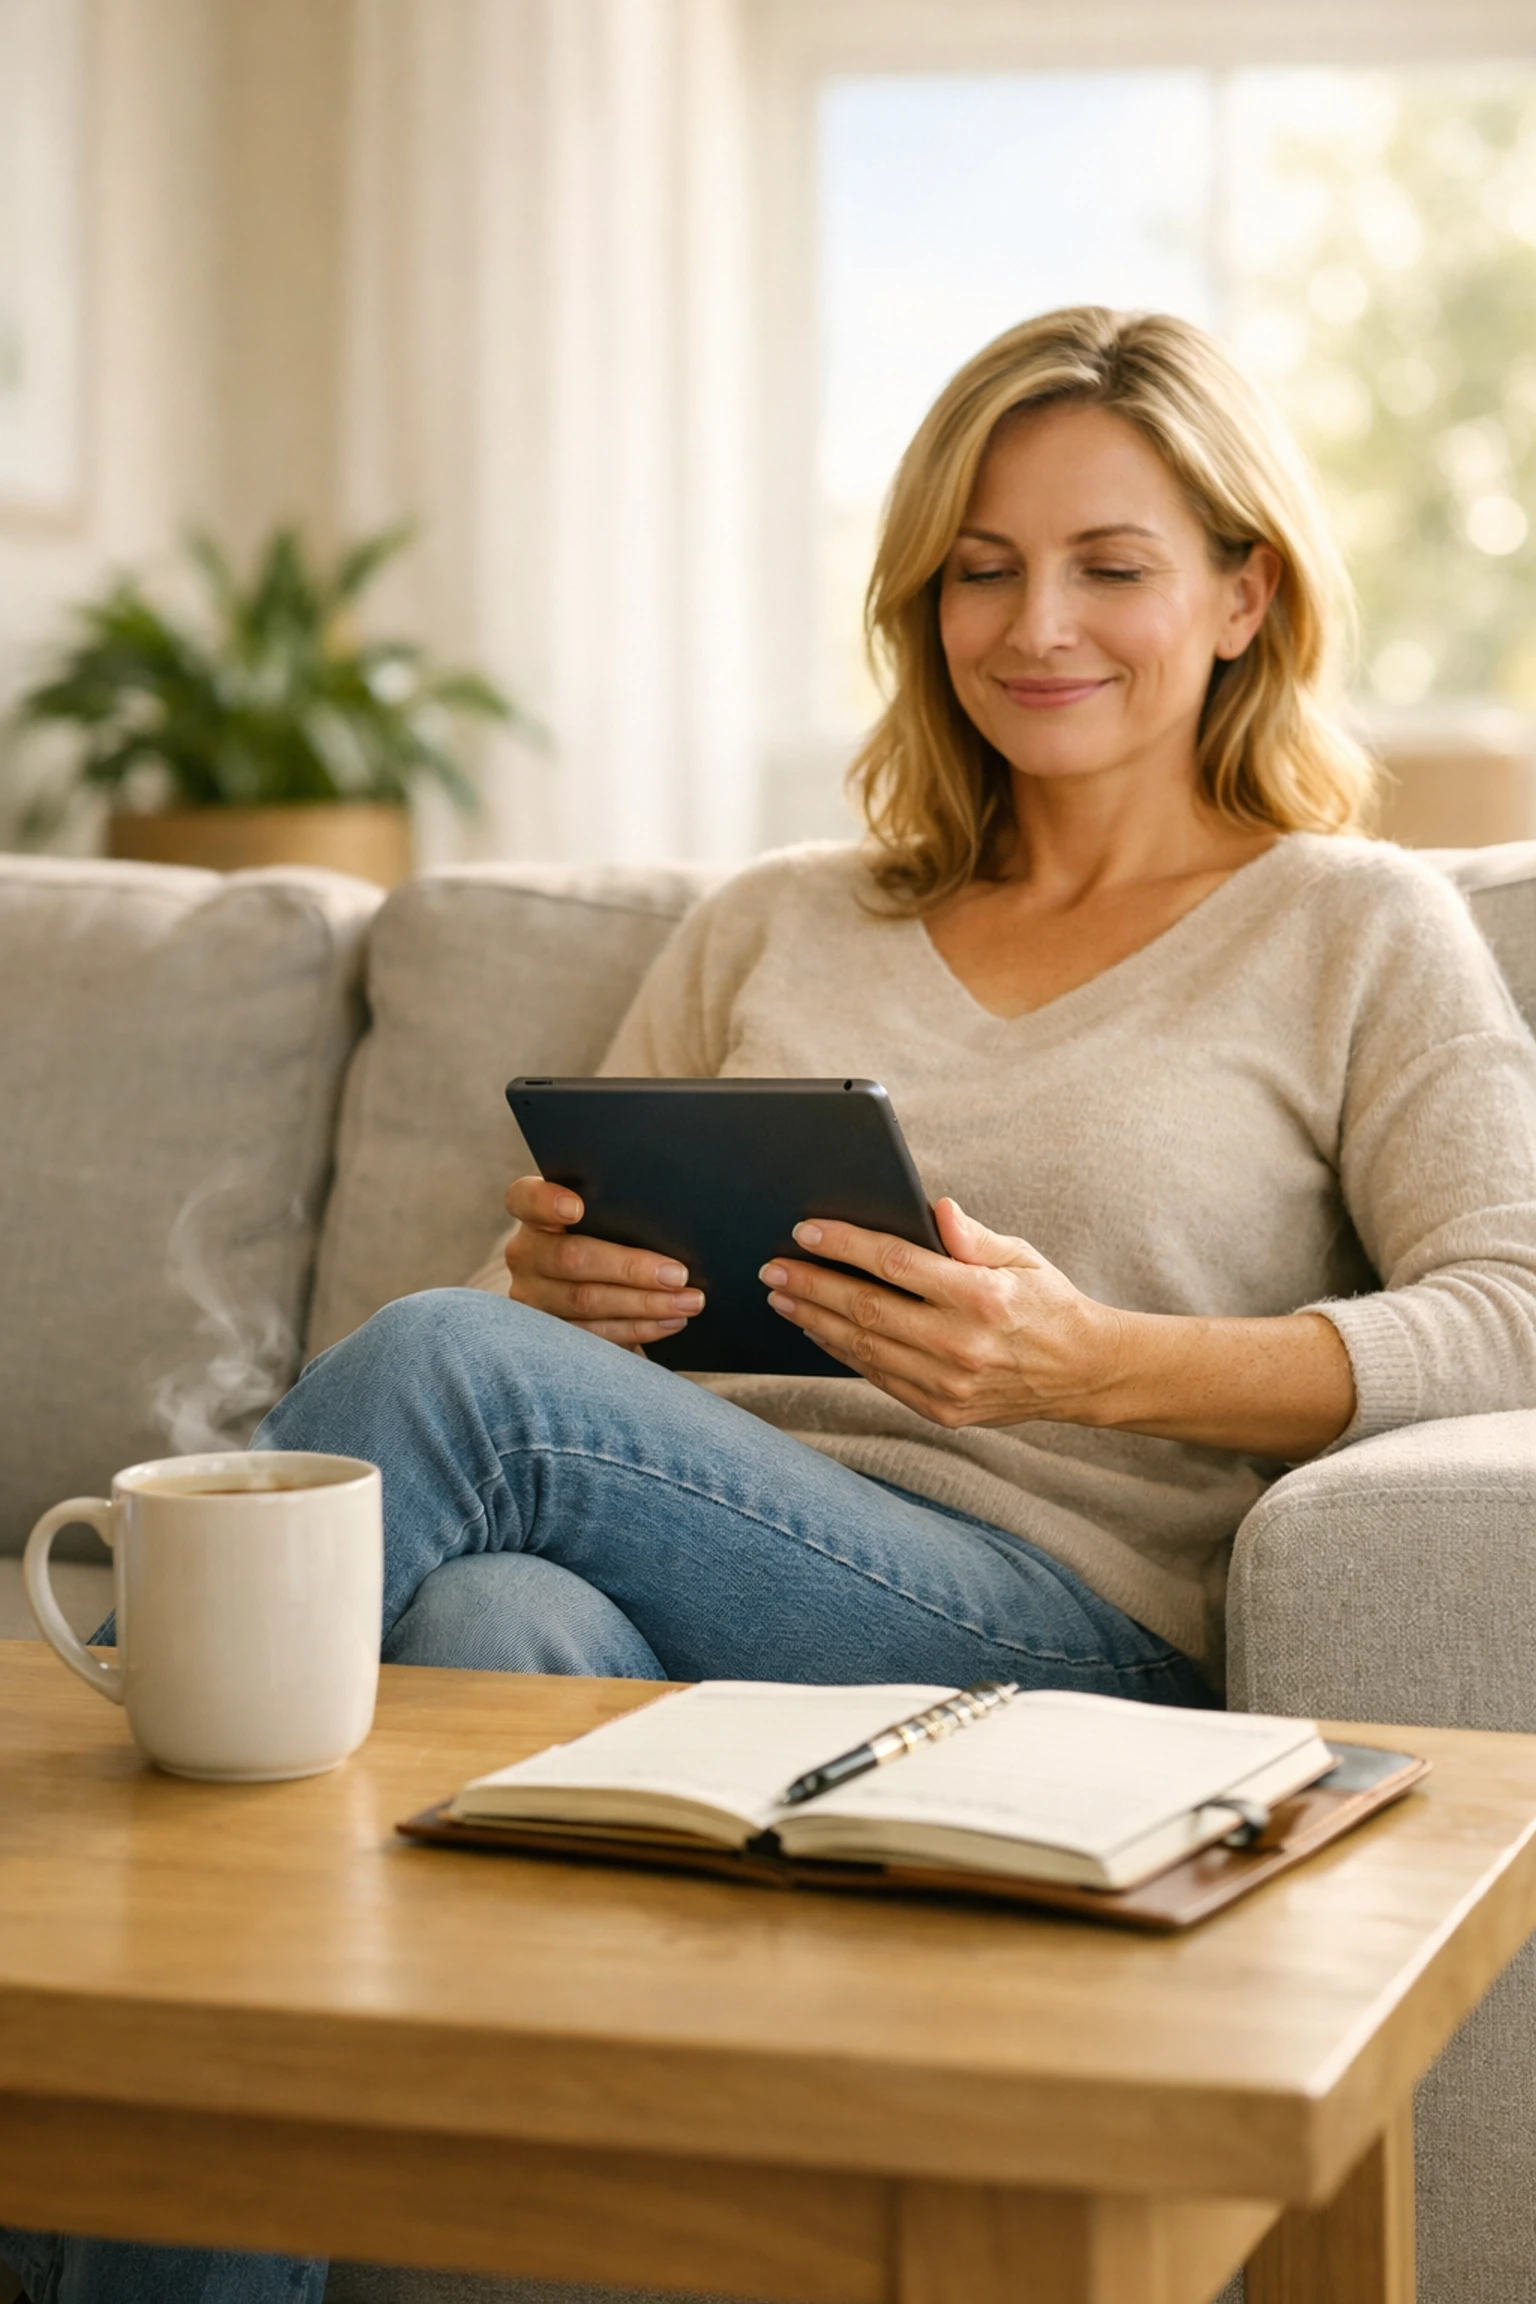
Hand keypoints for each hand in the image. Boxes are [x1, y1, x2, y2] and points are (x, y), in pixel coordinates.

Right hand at [503, 1176, 704, 1350]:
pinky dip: (638, 1328)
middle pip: (571, 1258)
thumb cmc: (603, 1234)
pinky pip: (594, 1334)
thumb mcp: (601, 1216)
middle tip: (677, 1274)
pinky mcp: (550, 1333)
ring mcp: (532, 1296)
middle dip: (630, 1268)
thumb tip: (669, 1223)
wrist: (585, 1278)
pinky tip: (669, 1321)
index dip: (547, 1202)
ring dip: (644, 1304)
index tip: (577, 1208)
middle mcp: (525, 1254)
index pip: (526, 1198)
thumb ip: (616, 1209)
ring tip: (686, 1302)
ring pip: (585, 1301)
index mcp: (532, 1213)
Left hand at [759, 1197, 1116, 1428]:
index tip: (805, 1231)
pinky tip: (817, 1330)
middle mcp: (962, 1344)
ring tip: (782, 1297)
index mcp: (982, 1297)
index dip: (845, 1245)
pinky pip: (878, 1376)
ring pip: (864, 1347)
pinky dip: (841, 1352)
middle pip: (867, 1308)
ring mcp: (949, 1383)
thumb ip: (974, 1236)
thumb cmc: (1046, 1301)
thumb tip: (936, 1208)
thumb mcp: (1022, 1256)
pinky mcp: (942, 1409)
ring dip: (815, 1320)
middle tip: (773, 1267)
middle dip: (812, 1285)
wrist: (1082, 1371)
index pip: (896, 1264)